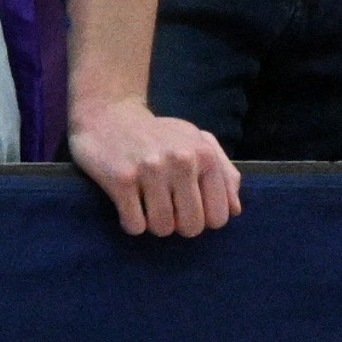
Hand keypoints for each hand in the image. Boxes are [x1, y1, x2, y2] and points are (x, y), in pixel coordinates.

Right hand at [69, 95, 241, 237]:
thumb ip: (224, 173)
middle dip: (178, 226)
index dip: (203, 220)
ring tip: (146, 208)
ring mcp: (149, 170)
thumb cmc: (158, 134)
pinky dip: (131, 223)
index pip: (218, 216)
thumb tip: (234, 210)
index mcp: (204, 155)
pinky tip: (128, 207)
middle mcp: (180, 161)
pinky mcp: (121, 179)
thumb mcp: (197, 142)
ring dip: (154, 225)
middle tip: (166, 210)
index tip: (188, 208)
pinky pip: (134, 224)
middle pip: (191, 226)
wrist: (107, 113)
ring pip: (162, 228)